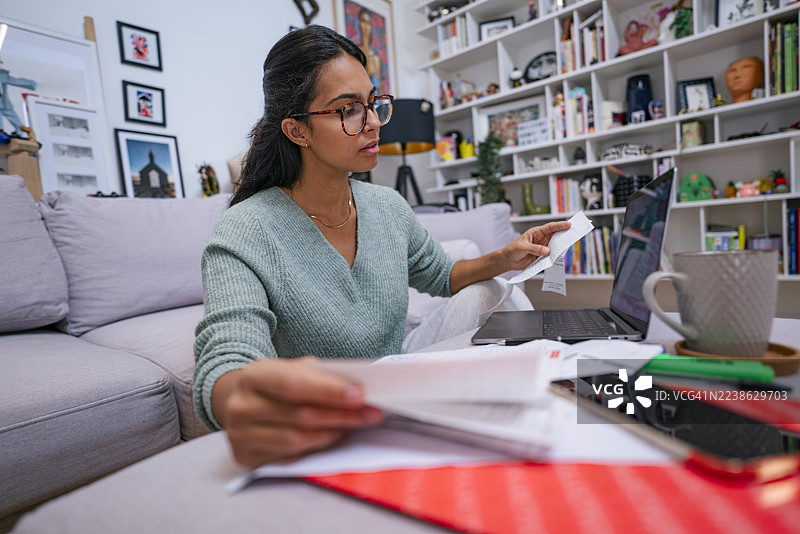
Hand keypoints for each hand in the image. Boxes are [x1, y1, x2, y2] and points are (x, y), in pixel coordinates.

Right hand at [213, 357, 382, 467]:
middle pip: (300, 415)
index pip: (294, 384)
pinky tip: (331, 438)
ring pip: (296, 439)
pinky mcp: (245, 457)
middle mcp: (240, 405)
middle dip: (341, 415)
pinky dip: (314, 448)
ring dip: (331, 433)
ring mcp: (239, 434)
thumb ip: (320, 376)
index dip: (329, 391)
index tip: (360, 394)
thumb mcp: (294, 370)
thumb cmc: (278, 386)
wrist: (243, 403)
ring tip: (353, 426)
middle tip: (371, 413)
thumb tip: (357, 389)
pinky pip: (288, 457)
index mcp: (254, 375)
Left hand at [501, 220, 570, 270]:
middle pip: (555, 236)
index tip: (568, 225)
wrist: (508, 261)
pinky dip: (556, 256)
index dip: (560, 226)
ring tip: (569, 245)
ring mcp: (543, 248)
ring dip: (561, 246)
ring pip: (555, 246)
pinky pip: (551, 256)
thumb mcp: (522, 247)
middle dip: (564, 234)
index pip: (550, 227)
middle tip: (574, 234)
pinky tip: (560, 256)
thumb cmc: (512, 250)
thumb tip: (547, 251)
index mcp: (536, 233)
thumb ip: (535, 249)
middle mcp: (541, 239)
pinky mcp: (542, 257)